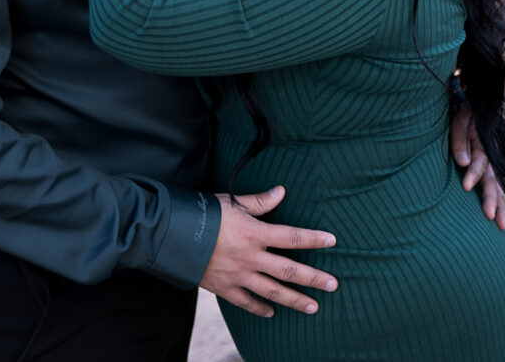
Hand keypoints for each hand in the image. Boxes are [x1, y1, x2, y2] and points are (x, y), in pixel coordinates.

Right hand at [200, 186, 338, 317]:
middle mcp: (250, 258)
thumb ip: (260, 201)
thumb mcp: (233, 202)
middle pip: (288, 270)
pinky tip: (272, 312)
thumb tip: (282, 191)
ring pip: (272, 291)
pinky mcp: (223, 288)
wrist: (170, 237)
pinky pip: (246, 302)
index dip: (314, 239)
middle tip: (334, 285)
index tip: (333, 241)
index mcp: (255, 234)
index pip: (292, 237)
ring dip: (295, 299)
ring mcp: (237, 276)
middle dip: (313, 279)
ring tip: (313, 306)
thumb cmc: (203, 214)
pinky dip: (260, 308)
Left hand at [451, 107, 504, 230]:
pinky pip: (496, 187)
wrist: (473, 108)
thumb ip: (459, 141)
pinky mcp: (488, 169)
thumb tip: (462, 163)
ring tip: (501, 226)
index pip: (479, 162)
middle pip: (492, 180)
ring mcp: (491, 164)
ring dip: (499, 206)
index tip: (465, 187)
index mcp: (482, 144)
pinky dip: (499, 201)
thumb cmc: (461, 116)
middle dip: (491, 199)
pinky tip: (499, 216)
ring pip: (497, 187)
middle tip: (489, 217)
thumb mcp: (458, 122)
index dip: (473, 174)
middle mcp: (490, 157)